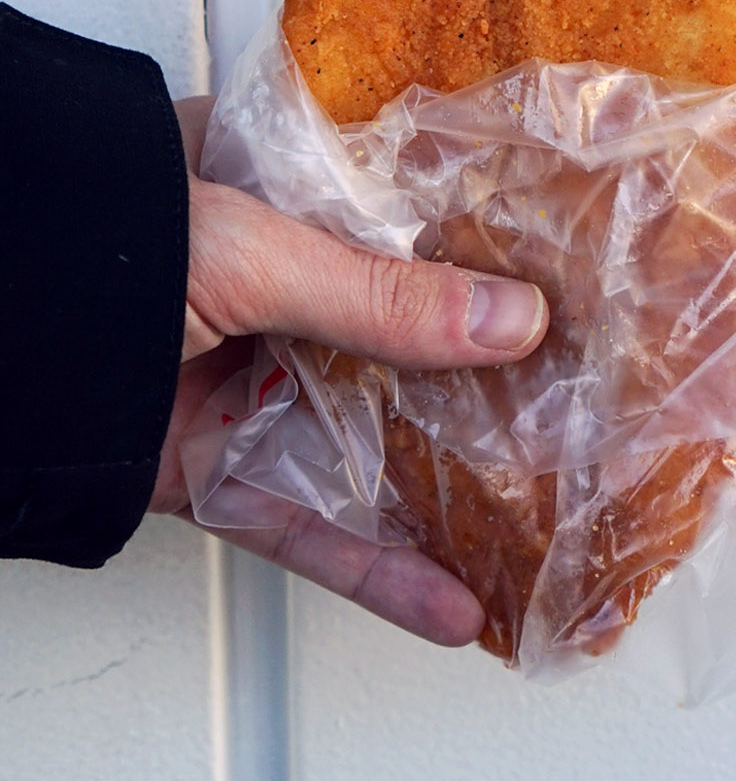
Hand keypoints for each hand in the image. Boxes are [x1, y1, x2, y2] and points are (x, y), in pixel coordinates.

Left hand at [153, 97, 548, 647]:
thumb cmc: (97, 248)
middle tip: (574, 403)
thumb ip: (379, 294)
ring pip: (365, 441)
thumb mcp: (253, 251)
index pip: (402, 224)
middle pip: (397, 341)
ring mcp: (246, 383)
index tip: (562, 276)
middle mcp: (268, 290)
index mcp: (275, 201)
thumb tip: (512, 320)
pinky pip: (307, 526)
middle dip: (480, 378)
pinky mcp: (217, 471)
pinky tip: (447, 598)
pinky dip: (375, 569)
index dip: (481, 252)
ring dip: (445, 485)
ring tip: (539, 514)